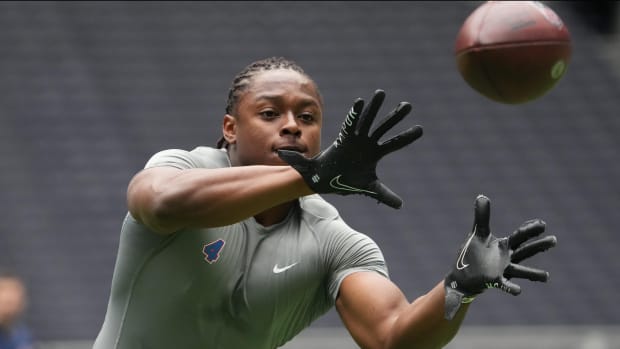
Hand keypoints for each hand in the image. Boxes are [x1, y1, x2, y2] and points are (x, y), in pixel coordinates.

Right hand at [278, 89, 422, 208]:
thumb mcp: (369, 188)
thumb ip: (384, 195)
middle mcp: (366, 142)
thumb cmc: (347, 181)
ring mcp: (355, 138)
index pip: (394, 143)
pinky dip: (355, 114)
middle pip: (383, 127)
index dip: (406, 137)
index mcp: (374, 153)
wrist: (324, 181)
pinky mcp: (342, 137)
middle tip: (408, 105)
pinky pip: (349, 124)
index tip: (420, 129)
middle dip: (395, 116)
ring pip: (367, 120)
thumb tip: (401, 206)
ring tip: (381, 93)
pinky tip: (360, 102)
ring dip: (374, 107)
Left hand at [443, 194, 556, 319]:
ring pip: (521, 271)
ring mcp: (503, 270)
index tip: (542, 224)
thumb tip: (482, 196)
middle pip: (526, 251)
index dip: (530, 230)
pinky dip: (512, 287)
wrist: (464, 273)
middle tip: (554, 240)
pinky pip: (505, 285)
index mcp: (505, 245)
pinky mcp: (494, 281)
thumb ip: (481, 216)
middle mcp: (508, 258)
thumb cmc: (474, 252)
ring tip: (546, 276)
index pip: (520, 236)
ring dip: (533, 274)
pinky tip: (519, 290)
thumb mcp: (478, 232)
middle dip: (539, 245)